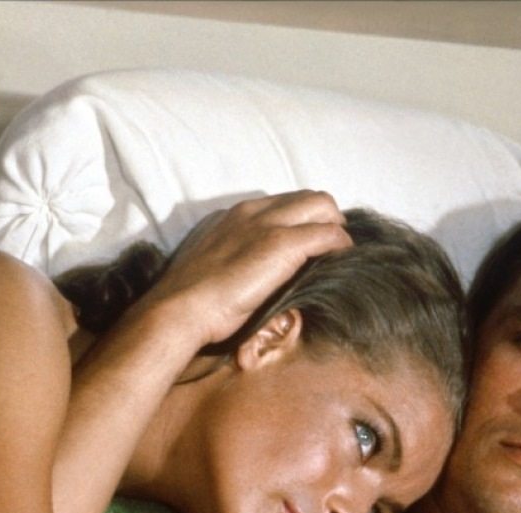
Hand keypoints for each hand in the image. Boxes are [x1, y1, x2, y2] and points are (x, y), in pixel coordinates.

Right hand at [134, 190, 351, 348]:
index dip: (299, 220)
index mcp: (233, 215)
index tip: (307, 241)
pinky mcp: (283, 244)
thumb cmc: (191, 299)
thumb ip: (233, 256)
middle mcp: (252, 211)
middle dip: (325, 217)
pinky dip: (340, 245)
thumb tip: (254, 270)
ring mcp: (268, 225)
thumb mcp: (211, 263)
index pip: (280, 203)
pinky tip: (340, 261)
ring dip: (335, 227)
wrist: (180, 307)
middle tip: (331, 246)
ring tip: (337, 253)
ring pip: (322, 205)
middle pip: (306, 197)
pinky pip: (328, 234)